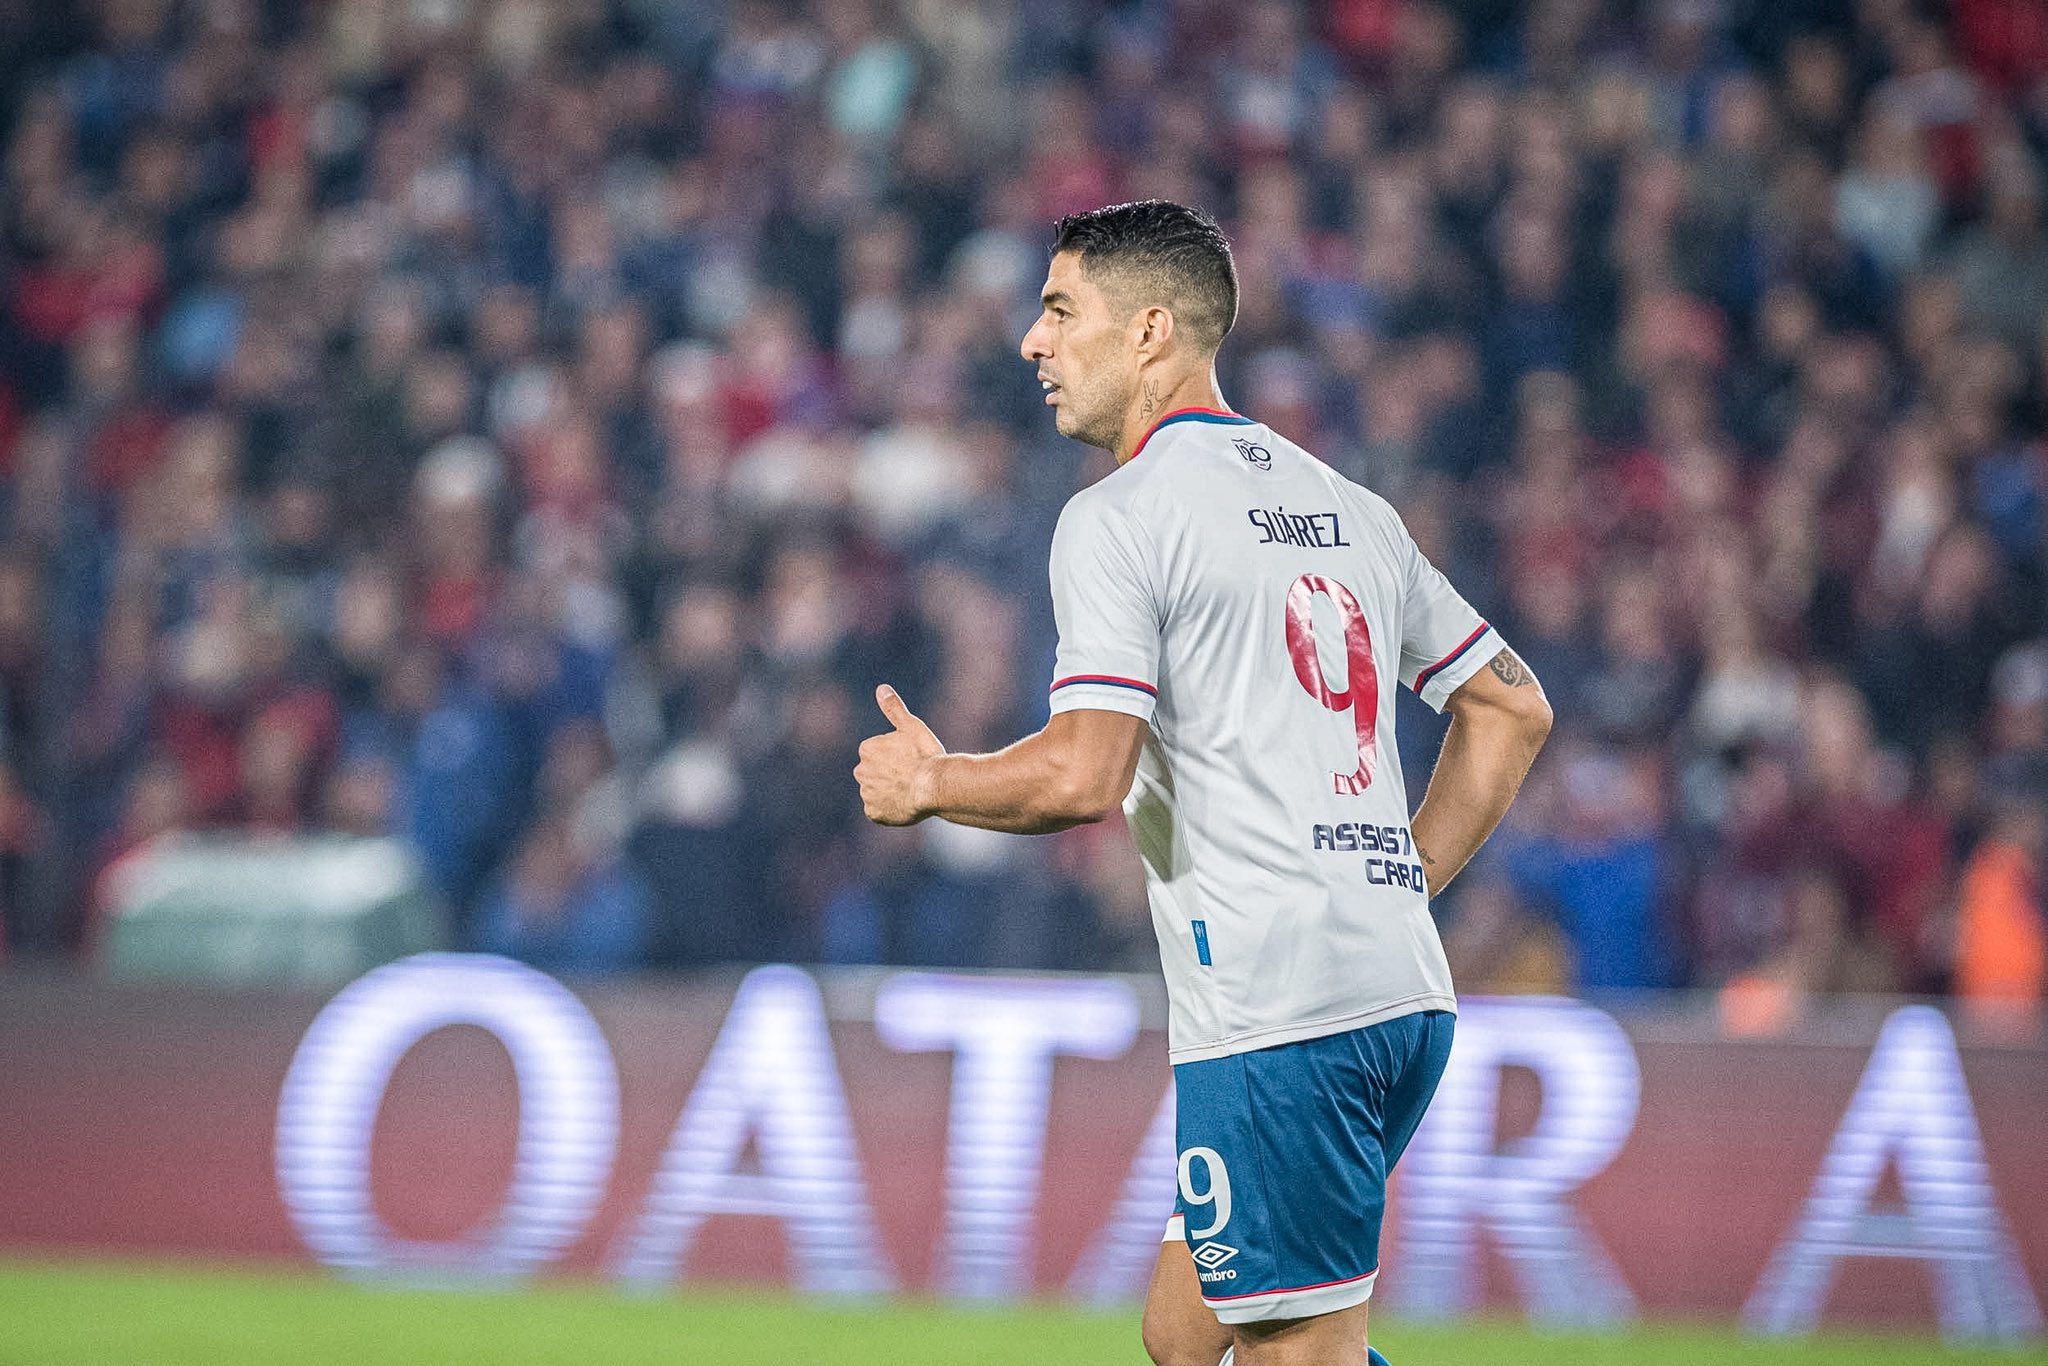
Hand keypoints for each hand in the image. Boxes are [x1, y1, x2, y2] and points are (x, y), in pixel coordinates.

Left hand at [856, 684, 944, 825]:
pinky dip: (890, 810)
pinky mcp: (874, 814)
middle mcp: (861, 772)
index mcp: (867, 749)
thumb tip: (881, 688)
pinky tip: (906, 804)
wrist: (934, 786)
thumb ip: (894, 708)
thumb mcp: (911, 726)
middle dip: (890, 775)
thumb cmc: (925, 754)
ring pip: (878, 792)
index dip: (897, 756)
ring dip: (891, 792)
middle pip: (875, 773)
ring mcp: (867, 794)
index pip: (879, 753)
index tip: (912, 759)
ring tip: (912, 791)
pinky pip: (880, 811)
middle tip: (913, 776)